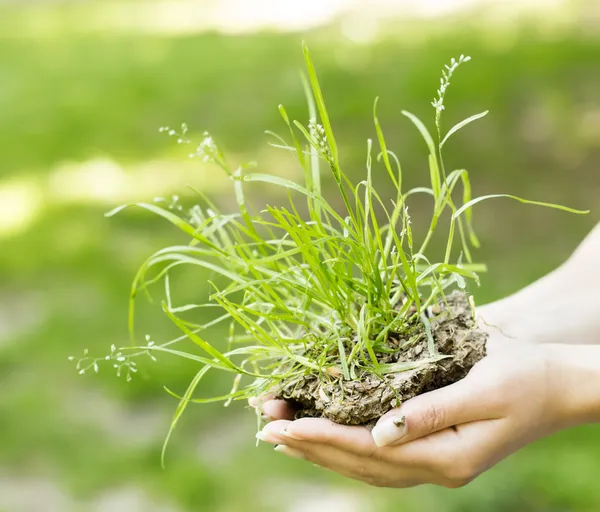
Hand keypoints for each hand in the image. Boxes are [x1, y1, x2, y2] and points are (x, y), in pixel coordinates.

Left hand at [253, 338, 594, 487]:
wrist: (560, 386)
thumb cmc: (526, 376)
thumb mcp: (486, 388)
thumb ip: (434, 412)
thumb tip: (381, 432)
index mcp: (447, 456)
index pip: (368, 449)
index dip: (321, 436)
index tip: (282, 424)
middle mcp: (436, 468)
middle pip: (359, 462)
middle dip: (310, 445)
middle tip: (266, 430)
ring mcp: (435, 463)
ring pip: (365, 464)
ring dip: (322, 448)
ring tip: (284, 436)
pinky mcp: (435, 450)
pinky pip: (380, 457)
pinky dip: (346, 446)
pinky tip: (326, 436)